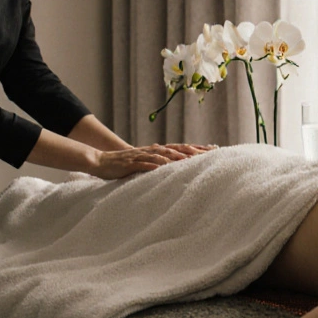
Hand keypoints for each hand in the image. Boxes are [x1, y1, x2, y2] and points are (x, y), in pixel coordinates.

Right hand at [89, 144, 211, 179]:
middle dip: (193, 151)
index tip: (215, 149)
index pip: (182, 147)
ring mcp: (142, 155)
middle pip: (176, 149)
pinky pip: (144, 164)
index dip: (198, 148)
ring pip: (162, 155)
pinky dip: (153, 165)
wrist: (102, 161)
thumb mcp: (147, 164)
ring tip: (190, 160)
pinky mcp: (132, 163)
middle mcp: (152, 150)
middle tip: (210, 153)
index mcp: (157, 151)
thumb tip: (177, 169)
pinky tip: (162, 167)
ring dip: (176, 157)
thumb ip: (161, 165)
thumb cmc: (126, 165)